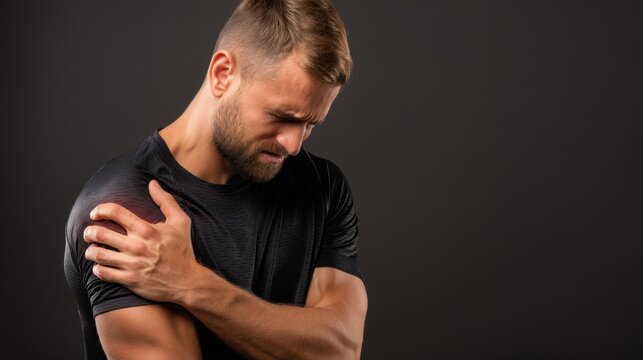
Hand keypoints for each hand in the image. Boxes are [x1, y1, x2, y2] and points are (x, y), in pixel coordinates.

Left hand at [83, 179, 199, 302]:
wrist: (187, 281)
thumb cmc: (183, 250)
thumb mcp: (181, 222)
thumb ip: (166, 201)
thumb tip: (152, 183)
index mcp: (146, 230)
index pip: (115, 212)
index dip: (101, 209)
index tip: (96, 213)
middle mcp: (137, 246)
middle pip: (100, 233)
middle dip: (90, 232)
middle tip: (89, 233)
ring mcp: (132, 264)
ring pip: (98, 255)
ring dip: (90, 251)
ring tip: (91, 250)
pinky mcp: (130, 280)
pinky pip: (104, 273)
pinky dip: (97, 269)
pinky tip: (99, 266)